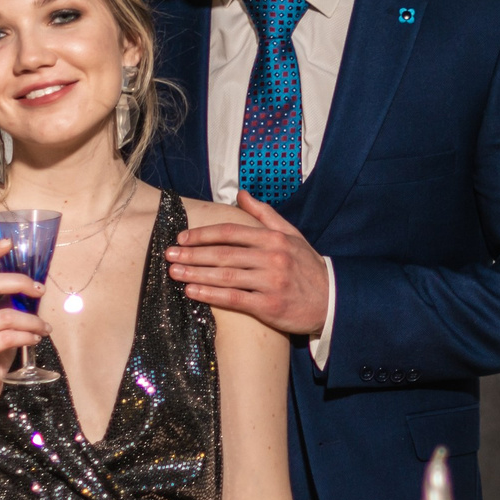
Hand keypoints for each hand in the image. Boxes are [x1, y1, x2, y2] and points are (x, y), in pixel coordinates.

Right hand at [0, 238, 44, 405]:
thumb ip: (9, 302)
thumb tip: (37, 286)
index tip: (9, 243)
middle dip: (19, 282)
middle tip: (40, 290)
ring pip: (6, 314)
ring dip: (33, 320)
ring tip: (45, 328)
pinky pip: (8, 337)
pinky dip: (27, 336)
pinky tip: (35, 339)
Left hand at [166, 193, 330, 335]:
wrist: (331, 300)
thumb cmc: (307, 267)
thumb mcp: (291, 235)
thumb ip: (265, 214)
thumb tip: (241, 194)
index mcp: (274, 238)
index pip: (230, 232)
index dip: (203, 235)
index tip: (182, 238)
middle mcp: (271, 258)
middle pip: (223, 253)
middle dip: (192, 254)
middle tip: (168, 255)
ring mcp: (270, 282)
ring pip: (225, 276)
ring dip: (195, 274)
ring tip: (173, 273)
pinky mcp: (269, 306)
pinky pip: (234, 299)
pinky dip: (210, 295)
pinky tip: (192, 292)